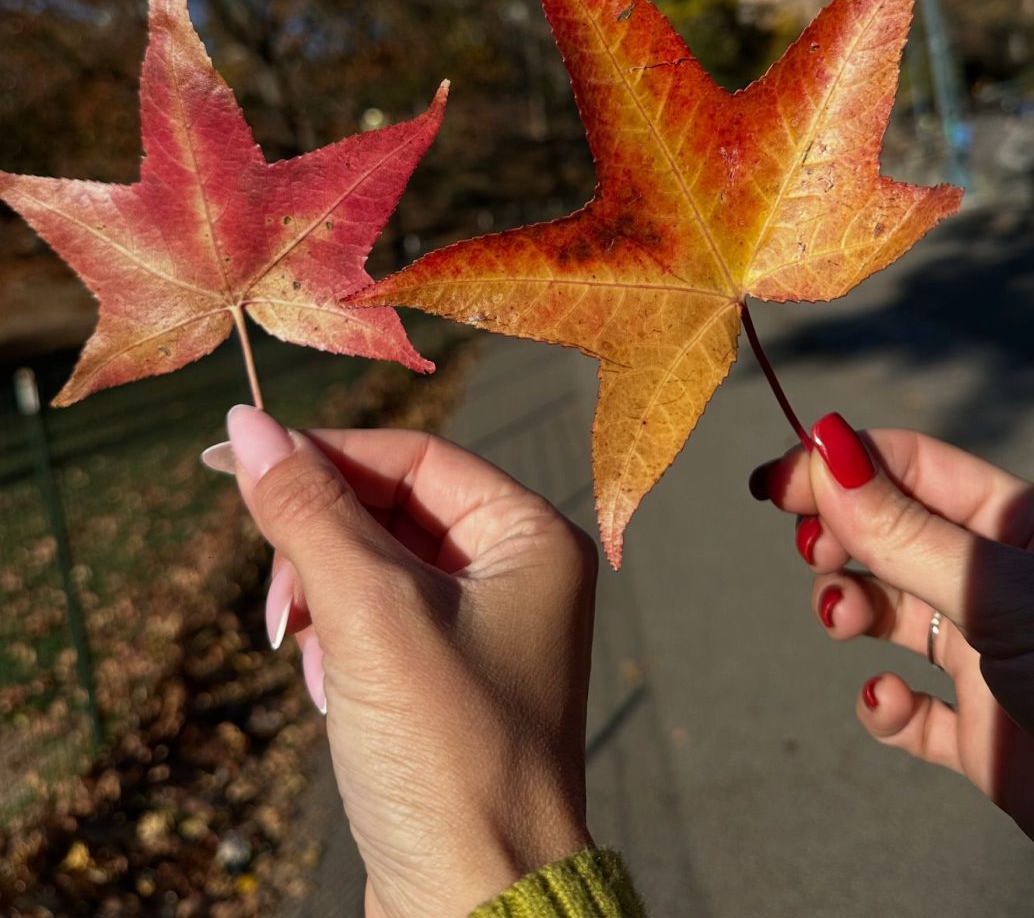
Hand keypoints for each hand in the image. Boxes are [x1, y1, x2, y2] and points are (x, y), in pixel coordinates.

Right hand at [213, 406, 596, 917]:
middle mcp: (516, 574)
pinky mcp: (444, 683)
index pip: (415, 457)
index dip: (327, 454)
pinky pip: (372, 625)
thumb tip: (245, 427)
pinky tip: (329, 691)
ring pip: (371, 568)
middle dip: (321, 544)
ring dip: (322, 598)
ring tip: (309, 652)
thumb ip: (308, 512)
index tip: (239, 461)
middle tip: (280, 595)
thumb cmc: (450, 755)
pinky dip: (335, 644)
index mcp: (531, 537)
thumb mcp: (370, 613)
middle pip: (390, 509)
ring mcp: (482, 631)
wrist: (473, 906)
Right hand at [751, 416, 1033, 904]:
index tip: (776, 483)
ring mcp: (988, 658)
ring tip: (844, 621)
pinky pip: (907, 709)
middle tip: (812, 552)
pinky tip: (886, 702)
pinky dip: (881, 703)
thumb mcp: (1004, 595)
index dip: (840, 466)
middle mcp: (999, 581)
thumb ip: (905, 532)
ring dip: (849, 606)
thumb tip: (822, 451)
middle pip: (888, 532)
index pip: (911, 466)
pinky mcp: (981, 736)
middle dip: (838, 535)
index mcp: (1021, 524)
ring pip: (887, 611)